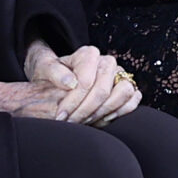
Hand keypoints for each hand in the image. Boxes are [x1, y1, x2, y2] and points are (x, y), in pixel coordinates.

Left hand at [25, 41, 141, 125]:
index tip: (61, 116)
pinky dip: (120, 112)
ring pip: (123, 93)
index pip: (85, 81)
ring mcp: (120, 74)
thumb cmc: (52, 73)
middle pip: (103, 90)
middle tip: (72, 123)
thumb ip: (55, 73)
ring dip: (103, 113)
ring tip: (85, 121)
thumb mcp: (45, 69)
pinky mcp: (127, 86)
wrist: (62, 77)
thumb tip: (70, 83)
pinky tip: (102, 119)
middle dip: (85, 111)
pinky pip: (133, 99)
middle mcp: (107, 62)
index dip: (73, 102)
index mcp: (88, 54)